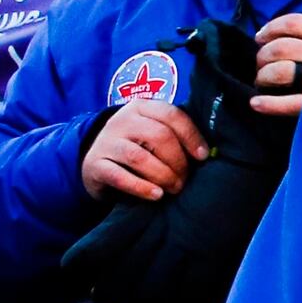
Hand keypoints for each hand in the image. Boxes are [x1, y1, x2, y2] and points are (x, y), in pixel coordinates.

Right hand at [80, 101, 204, 201]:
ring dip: (163, 175)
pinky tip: (156, 195)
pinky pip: (119, 176)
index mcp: (142, 107)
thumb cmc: (138, 147)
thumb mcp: (154, 134)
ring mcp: (106, 141)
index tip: (202, 157)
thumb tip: (206, 154)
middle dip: (178, 161)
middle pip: (158, 136)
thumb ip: (175, 135)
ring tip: (174, 188)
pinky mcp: (95, 164)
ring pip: (139, 157)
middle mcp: (122, 120)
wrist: (97, 162)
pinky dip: (141, 187)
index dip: (191, 136)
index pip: (171, 114)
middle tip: (185, 179)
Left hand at [247, 14, 301, 116]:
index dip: (270, 27)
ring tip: (263, 80)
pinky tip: (256, 103)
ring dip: (263, 75)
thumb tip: (288, 35)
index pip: (293, 23)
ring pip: (279, 71)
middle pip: (280, 47)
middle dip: (263, 54)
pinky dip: (268, 104)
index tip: (261, 36)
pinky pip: (287, 103)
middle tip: (261, 62)